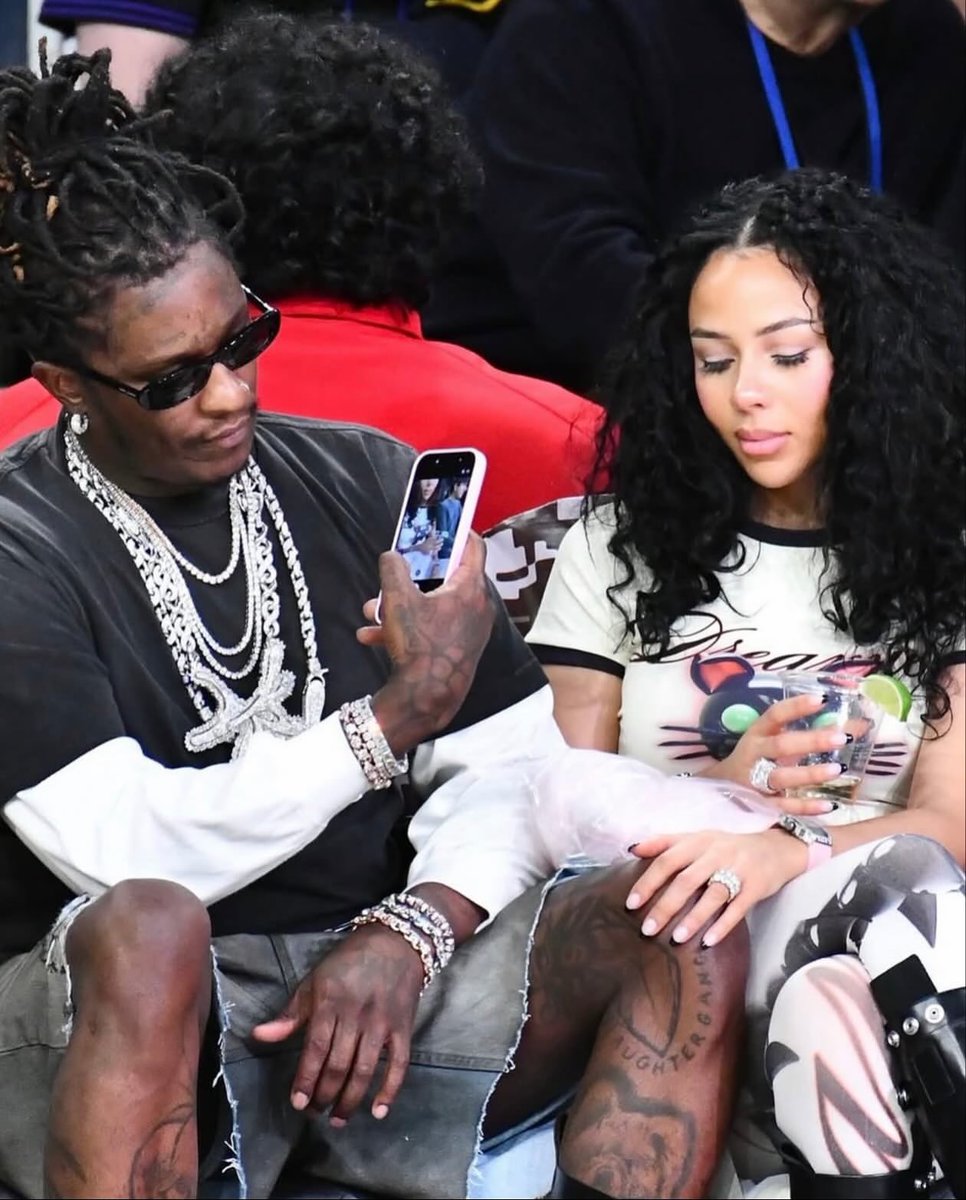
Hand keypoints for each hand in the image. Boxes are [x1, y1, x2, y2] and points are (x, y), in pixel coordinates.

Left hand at [251, 924, 423, 1124]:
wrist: (395, 942)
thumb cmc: (348, 962)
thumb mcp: (314, 981)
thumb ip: (290, 1014)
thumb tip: (259, 1036)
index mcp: (330, 1002)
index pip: (316, 1049)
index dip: (306, 1079)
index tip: (298, 1103)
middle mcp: (356, 1015)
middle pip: (339, 1065)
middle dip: (325, 1095)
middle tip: (315, 1113)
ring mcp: (382, 1022)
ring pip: (365, 1070)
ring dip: (350, 1100)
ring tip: (338, 1119)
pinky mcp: (404, 1027)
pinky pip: (399, 1063)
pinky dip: (390, 1090)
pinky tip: (378, 1111)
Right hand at [357, 533, 495, 752]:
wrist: (428, 697)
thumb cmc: (420, 645)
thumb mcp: (397, 600)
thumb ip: (392, 570)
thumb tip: (391, 555)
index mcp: (470, 588)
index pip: (474, 547)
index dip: (460, 532)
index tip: (445, 525)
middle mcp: (477, 607)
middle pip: (444, 580)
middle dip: (410, 579)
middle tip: (391, 578)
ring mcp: (470, 630)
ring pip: (432, 608)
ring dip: (400, 608)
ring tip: (371, 614)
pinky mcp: (460, 649)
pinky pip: (432, 630)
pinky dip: (408, 630)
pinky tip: (373, 638)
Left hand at [626, 828, 806, 947]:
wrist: (776, 847)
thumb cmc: (728, 846)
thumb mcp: (698, 838)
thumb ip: (665, 842)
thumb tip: (632, 849)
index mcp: (697, 841)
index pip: (667, 860)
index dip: (648, 882)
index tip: (631, 904)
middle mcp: (716, 853)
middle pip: (686, 881)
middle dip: (665, 906)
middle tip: (647, 930)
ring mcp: (738, 869)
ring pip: (712, 895)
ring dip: (693, 918)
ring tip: (676, 939)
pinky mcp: (757, 886)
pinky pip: (738, 908)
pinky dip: (723, 925)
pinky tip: (708, 942)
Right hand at [704, 693, 849, 814]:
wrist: (722, 788)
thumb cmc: (757, 759)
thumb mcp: (774, 741)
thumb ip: (809, 735)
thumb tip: (860, 725)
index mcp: (757, 734)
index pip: (775, 715)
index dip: (796, 706)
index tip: (822, 699)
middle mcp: (754, 755)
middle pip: (781, 746)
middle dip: (811, 741)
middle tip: (841, 738)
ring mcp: (755, 781)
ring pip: (782, 777)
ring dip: (809, 773)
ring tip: (837, 769)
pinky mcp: (760, 805)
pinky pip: (784, 806)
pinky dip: (805, 807)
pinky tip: (828, 805)